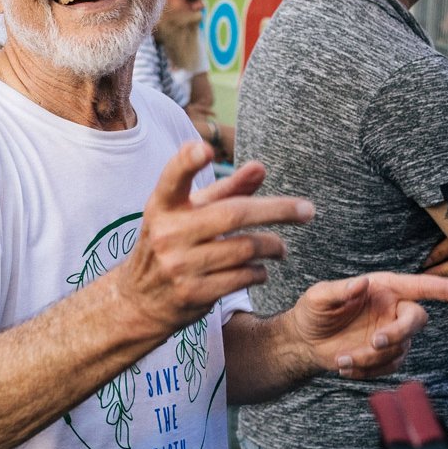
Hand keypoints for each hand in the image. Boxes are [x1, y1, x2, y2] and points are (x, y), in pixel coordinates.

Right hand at [110, 142, 312, 339]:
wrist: (140, 300)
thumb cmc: (172, 244)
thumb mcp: (189, 213)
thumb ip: (225, 190)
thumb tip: (260, 167)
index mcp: (163, 206)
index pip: (172, 179)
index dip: (186, 163)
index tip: (203, 148)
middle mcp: (167, 234)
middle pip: (233, 215)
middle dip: (277, 210)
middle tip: (307, 210)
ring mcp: (179, 266)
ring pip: (245, 248)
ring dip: (272, 246)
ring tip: (281, 248)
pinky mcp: (193, 293)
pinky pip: (242, 277)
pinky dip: (259, 271)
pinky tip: (260, 269)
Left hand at [288, 272, 447, 378]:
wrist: (304, 341)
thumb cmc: (313, 312)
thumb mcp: (319, 297)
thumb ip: (340, 291)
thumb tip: (362, 283)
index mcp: (385, 288)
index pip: (422, 287)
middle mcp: (394, 310)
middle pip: (417, 320)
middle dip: (399, 333)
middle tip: (375, 342)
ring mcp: (392, 335)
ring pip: (400, 350)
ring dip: (372, 358)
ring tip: (342, 359)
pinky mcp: (385, 357)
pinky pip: (388, 368)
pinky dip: (367, 371)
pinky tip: (344, 367)